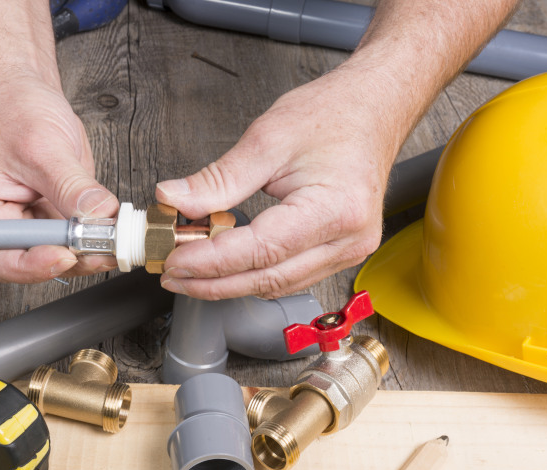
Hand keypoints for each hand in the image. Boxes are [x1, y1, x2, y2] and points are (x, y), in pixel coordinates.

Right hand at [0, 77, 118, 282]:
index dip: (31, 264)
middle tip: (100, 249)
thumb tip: (95, 214)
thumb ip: (69, 185)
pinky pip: (78, 239)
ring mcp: (31, 224)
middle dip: (69, 259)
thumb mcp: (41, 146)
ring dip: (90, 252)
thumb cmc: (13, 112)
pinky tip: (114, 231)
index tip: (64, 255)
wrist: (26, 93)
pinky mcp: (57, 218)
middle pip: (32, 262)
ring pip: (61, 255)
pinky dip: (98, 238)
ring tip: (113, 240)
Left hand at [156, 66, 403, 299]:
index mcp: (335, 210)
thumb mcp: (268, 138)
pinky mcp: (341, 252)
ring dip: (230, 282)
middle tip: (171, 273)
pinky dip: (253, 274)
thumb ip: (218, 178)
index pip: (260, 251)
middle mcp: (348, 240)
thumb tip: (175, 200)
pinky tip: (225, 265)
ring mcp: (348, 251)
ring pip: (277, 285)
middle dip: (212, 282)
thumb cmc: (335, 115)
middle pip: (268, 279)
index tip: (173, 259)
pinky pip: (290, 276)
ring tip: (190, 270)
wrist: (375, 108)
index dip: (211, 261)